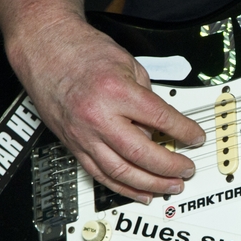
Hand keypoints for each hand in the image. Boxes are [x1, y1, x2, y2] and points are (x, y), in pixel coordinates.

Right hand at [7, 15, 204, 203]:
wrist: (44, 48)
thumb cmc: (81, 51)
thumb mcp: (127, 63)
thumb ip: (146, 95)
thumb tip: (161, 124)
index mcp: (115, 92)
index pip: (160, 119)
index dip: (184, 132)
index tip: (196, 137)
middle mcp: (97, 117)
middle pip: (141, 153)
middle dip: (170, 166)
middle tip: (187, 168)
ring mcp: (82, 135)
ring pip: (120, 172)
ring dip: (150, 184)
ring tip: (171, 186)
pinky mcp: (72, 145)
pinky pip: (99, 174)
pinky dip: (123, 187)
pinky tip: (141, 192)